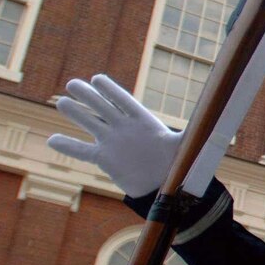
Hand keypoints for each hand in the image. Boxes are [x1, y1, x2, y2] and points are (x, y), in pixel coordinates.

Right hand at [48, 75, 180, 197]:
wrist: (163, 184)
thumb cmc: (176, 162)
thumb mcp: (185, 146)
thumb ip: (193, 132)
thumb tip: (212, 122)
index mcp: (142, 121)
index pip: (124, 101)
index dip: (111, 91)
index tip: (98, 79)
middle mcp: (124, 128)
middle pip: (103, 108)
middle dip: (89, 96)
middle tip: (73, 84)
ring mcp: (112, 141)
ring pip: (91, 123)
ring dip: (76, 113)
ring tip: (62, 102)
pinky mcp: (104, 158)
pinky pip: (83, 151)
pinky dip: (68, 146)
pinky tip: (51, 140)